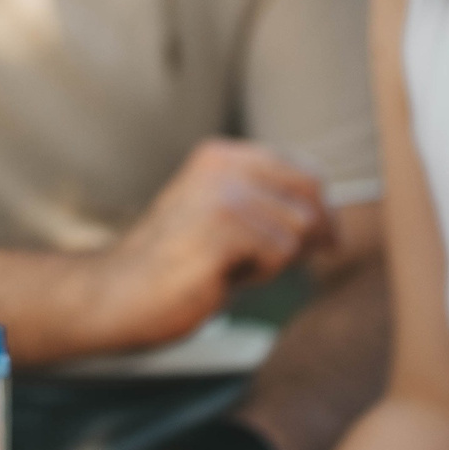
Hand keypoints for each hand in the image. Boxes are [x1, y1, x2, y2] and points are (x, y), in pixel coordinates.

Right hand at [80, 140, 329, 352]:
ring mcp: (223, 194)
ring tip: (232, 269)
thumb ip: (264, 206)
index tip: (325, 239)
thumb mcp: (220, 219)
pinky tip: (223, 277)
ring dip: (277, 259)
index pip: (303, 170)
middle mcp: (223, 165)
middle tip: (279, 264)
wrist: (117, 293)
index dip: (320, 208)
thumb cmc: (172, 266)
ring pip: (299, 228)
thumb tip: (330, 222)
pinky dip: (261, 274)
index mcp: (221, 156)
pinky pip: (281, 253)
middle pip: (311, 195)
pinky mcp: (223, 229)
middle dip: (309, 234)